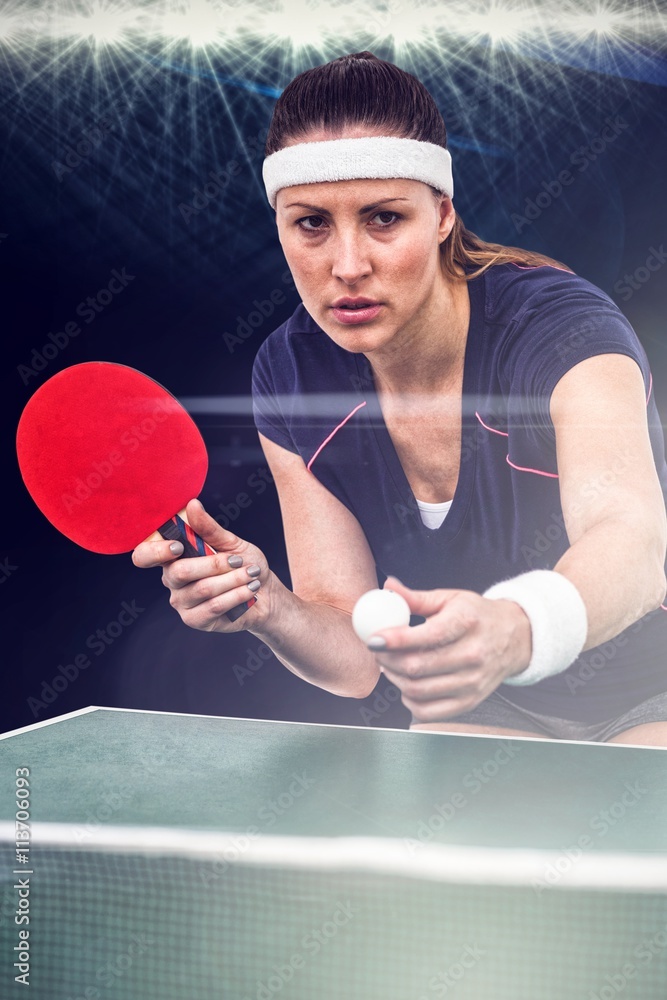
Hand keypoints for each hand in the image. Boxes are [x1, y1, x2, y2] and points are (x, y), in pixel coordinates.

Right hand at [131, 498, 273, 633]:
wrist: (265, 593)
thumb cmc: (244, 564)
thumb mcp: (230, 542)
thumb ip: (209, 528)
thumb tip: (192, 504)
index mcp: (173, 557)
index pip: (144, 555)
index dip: (156, 551)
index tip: (179, 546)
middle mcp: (171, 580)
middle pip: (179, 572)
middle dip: (215, 564)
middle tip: (239, 560)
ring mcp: (182, 602)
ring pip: (202, 589)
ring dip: (233, 579)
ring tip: (251, 574)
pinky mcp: (196, 620)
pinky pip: (214, 606)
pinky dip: (236, 595)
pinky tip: (250, 589)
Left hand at [368, 576, 531, 721]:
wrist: (515, 638)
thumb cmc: (477, 616)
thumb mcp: (450, 599)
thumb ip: (416, 598)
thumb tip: (388, 587)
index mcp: (467, 623)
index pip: (426, 636)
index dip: (394, 639)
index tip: (374, 638)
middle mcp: (472, 655)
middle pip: (417, 666)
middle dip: (388, 659)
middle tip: (378, 650)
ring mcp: (472, 682)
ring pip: (419, 689)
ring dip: (395, 679)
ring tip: (390, 665)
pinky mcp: (470, 701)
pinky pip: (430, 710)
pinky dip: (410, 700)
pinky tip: (406, 684)